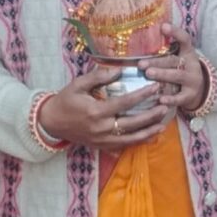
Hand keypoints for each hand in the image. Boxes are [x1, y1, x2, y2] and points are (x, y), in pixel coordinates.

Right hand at [38, 65, 169, 150]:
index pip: (125, 103)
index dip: (142, 95)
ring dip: (149, 131)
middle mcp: (101, 128)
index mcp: (96, 112)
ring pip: (131, 138)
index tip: (155, 86)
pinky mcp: (102, 146)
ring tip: (163, 123)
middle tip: (165, 105)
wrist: (51, 123)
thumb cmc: (65, 100)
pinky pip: (124, 146)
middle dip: (151, 115)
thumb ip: (98, 76)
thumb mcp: (78, 85)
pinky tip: (150, 135)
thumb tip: (119, 70)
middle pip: (132, 123)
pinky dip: (139, 141)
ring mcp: (102, 140)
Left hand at [144, 32, 211, 115]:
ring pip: (177, 76)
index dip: (175, 33)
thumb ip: (164, 49)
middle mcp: (191, 65)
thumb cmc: (180, 69)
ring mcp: (192, 80)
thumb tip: (139, 35)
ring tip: (148, 74)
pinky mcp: (190, 95)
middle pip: (174, 60)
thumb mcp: (177, 57)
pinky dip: (171, 99)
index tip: (163, 27)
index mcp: (187, 52)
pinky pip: (180, 97)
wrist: (199, 89)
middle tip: (141, 64)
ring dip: (162, 74)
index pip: (184, 39)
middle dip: (157, 61)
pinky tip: (161, 99)